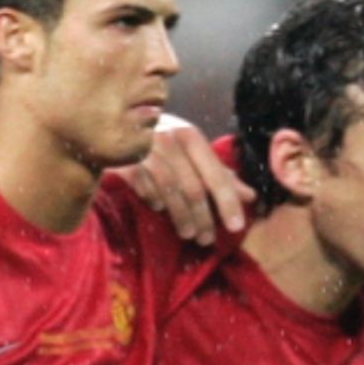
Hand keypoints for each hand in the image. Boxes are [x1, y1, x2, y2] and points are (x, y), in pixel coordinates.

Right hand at [111, 121, 250, 244]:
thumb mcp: (191, 151)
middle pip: (193, 188)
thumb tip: (250, 197)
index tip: (237, 227)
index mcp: (190, 136)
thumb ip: (219, 173)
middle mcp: (170, 140)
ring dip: (181, 217)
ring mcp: (146, 150)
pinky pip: (144, 187)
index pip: (216, 175)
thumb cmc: (161, 140)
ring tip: (189, 234)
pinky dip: (153, 200)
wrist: (113, 124)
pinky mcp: (125, 160)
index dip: (228, 202)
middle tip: (207, 240)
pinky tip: (158, 208)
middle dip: (204, 218)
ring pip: (170, 192)